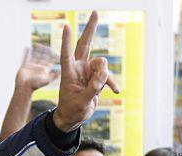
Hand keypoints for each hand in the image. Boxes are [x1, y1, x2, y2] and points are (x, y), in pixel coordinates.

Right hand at [15, 47, 58, 91]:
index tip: (55, 50)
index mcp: (45, 70)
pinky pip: (26, 57)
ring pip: (35, 56)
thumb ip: (54, 75)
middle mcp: (39, 67)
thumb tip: (62, 69)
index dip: (53, 55)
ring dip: (36, 50)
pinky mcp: (25, 66)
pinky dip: (26, 52)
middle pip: (43, 57)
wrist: (23, 88)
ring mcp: (32, 66)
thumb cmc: (35, 85)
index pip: (51, 60)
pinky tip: (27, 48)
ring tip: (36, 44)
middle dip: (44, 51)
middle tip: (45, 45)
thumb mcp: (47, 80)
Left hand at [52, 11, 121, 132]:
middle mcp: (78, 68)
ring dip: (104, 75)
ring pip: (102, 64)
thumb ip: (93, 89)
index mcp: (68, 72)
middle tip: (94, 11)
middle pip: (85, 44)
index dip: (66, 41)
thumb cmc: (71, 110)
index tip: (65, 26)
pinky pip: (107, 75)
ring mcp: (87, 71)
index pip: (66, 54)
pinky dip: (111, 82)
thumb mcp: (81, 102)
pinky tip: (116, 91)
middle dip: (90, 28)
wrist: (73, 117)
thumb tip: (103, 76)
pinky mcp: (96, 77)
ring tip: (98, 90)